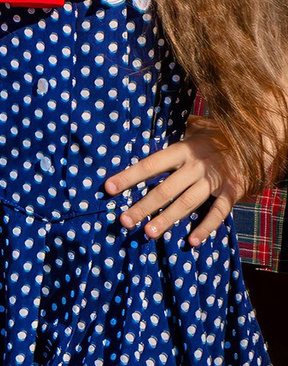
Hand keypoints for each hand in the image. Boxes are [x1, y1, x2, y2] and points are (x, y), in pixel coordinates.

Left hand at [108, 131, 239, 246]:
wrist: (256, 141)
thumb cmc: (216, 135)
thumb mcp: (194, 127)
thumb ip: (171, 130)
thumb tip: (142, 124)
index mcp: (183, 150)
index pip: (150, 164)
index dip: (129, 176)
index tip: (109, 188)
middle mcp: (196, 166)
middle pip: (165, 189)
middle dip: (143, 206)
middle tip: (124, 221)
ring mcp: (214, 181)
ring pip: (187, 203)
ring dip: (168, 219)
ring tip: (149, 233)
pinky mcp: (232, 192)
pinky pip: (218, 213)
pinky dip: (206, 227)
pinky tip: (192, 241)